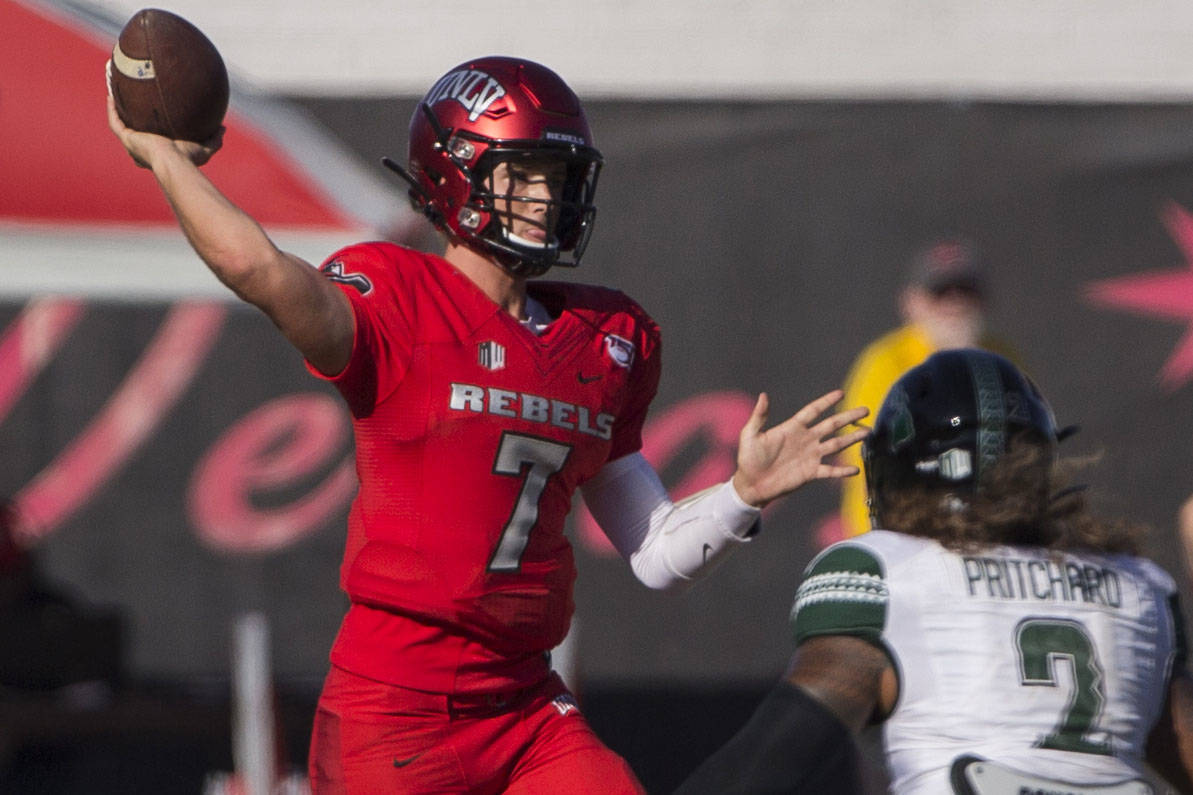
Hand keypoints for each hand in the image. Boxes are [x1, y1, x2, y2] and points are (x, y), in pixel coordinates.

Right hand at [106, 92, 221, 168]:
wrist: (174, 164)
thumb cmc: (189, 160)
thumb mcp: (205, 149)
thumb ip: (214, 139)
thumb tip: (223, 127)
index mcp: (158, 154)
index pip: (152, 142)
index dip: (150, 131)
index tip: (152, 119)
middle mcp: (142, 150)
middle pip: (134, 132)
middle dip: (131, 119)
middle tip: (132, 103)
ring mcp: (133, 145)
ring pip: (120, 124)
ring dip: (117, 109)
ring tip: (116, 94)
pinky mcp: (127, 139)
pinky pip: (115, 122)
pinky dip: (112, 109)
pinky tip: (111, 94)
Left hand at [731, 390, 868, 508]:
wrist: (751, 484)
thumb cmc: (749, 458)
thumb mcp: (751, 435)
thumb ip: (759, 416)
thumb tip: (764, 395)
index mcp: (793, 428)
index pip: (813, 411)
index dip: (826, 402)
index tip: (841, 394)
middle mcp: (806, 439)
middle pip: (832, 425)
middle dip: (849, 417)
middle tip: (865, 409)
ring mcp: (810, 456)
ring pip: (836, 444)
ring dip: (852, 438)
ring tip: (867, 431)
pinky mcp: (811, 473)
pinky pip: (830, 470)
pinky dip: (843, 471)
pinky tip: (855, 469)